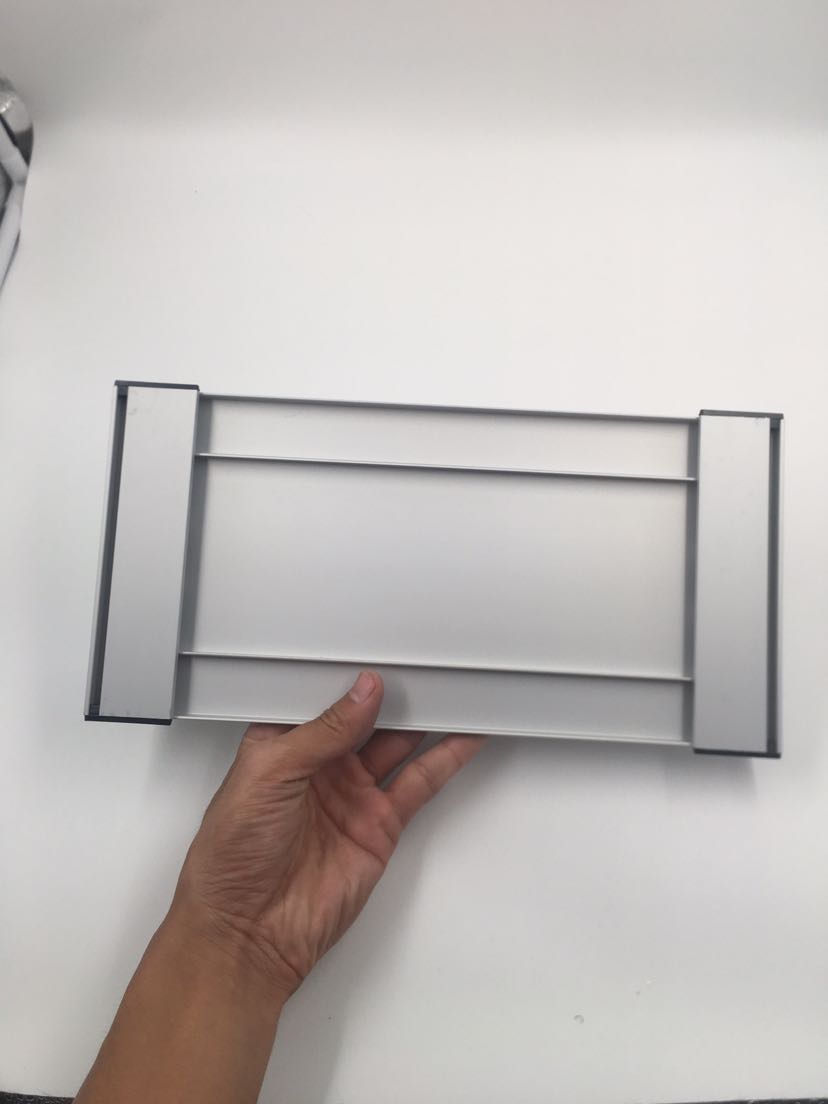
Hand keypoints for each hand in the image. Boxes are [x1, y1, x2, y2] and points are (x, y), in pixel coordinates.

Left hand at [172, 671, 483, 999]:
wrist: (248, 931)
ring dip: (427, 719)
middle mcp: (320, 766)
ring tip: (457, 689)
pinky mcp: (380, 824)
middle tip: (428, 664)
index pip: (324, 698)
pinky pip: (418, 783)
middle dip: (397, 692)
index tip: (382, 652)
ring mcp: (353, 795)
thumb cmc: (231, 857)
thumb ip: (323, 731)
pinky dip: (444, 758)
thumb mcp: (269, 774)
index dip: (352, 677)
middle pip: (368, 718)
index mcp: (282, 744)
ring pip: (399, 745)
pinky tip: (463, 736)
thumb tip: (363, 692)